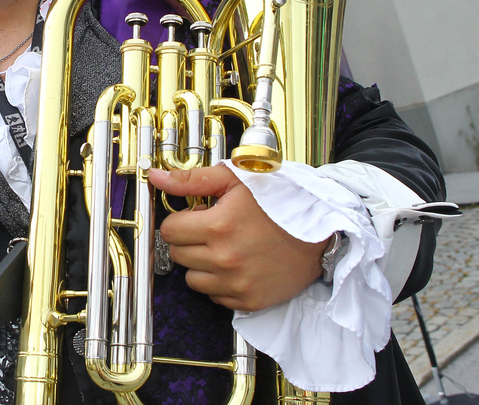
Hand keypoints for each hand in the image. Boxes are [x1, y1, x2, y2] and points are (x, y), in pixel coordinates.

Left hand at [148, 164, 329, 311]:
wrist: (323, 233)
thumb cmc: (281, 202)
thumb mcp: (236, 180)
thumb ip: (192, 179)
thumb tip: (155, 177)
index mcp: (219, 226)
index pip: (169, 231)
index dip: (182, 221)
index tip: (198, 216)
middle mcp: (225, 258)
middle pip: (178, 255)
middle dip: (190, 241)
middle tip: (215, 231)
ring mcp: (237, 283)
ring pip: (193, 279)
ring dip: (202, 265)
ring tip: (226, 249)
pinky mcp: (249, 301)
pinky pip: (215, 297)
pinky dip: (221, 284)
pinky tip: (239, 266)